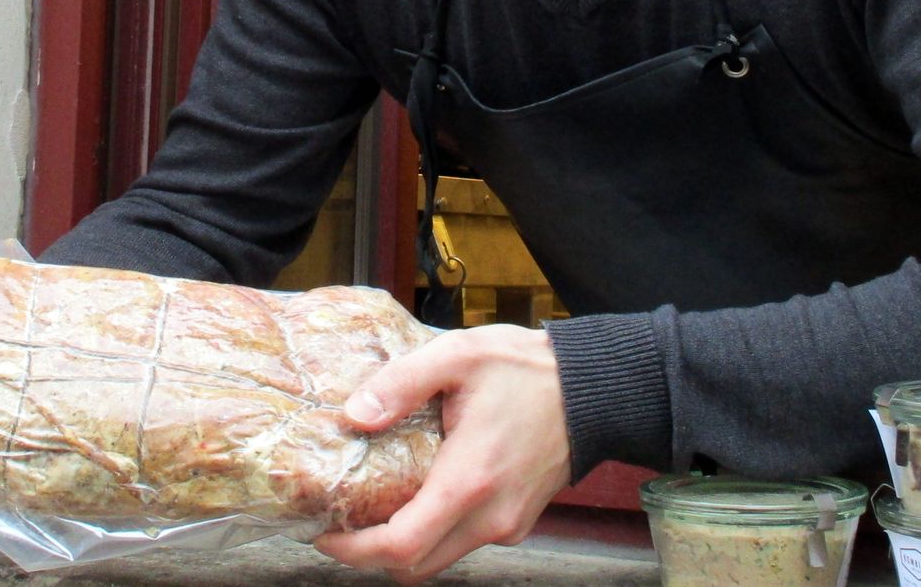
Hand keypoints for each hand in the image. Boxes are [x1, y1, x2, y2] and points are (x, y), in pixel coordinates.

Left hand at [315, 325, 571, 582]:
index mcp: (470, 481)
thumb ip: (401, 383)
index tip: (325, 535)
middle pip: (416, 565)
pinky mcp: (517, 521)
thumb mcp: (458, 355)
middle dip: (371, 553)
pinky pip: (464, 542)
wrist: (595, 389)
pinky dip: (434, 532)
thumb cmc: (529, 370)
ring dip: (404, 543)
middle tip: (341, 521)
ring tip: (373, 506)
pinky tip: (419, 494)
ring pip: (440, 558)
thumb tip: (355, 415)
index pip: (402, 546)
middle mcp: (491, 516)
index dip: (355, 550)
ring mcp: (507, 524)